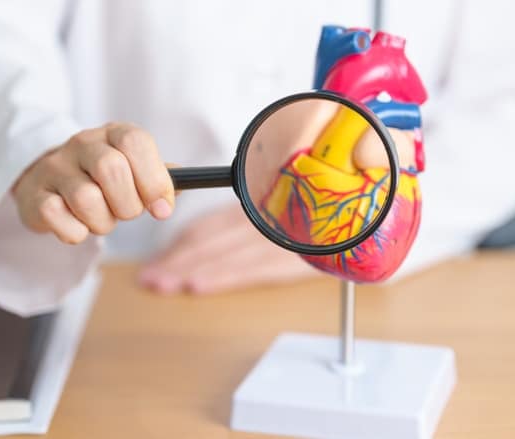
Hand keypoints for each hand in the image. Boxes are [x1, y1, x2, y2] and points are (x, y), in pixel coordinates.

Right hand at [13, 122, 174, 243]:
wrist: (49, 182)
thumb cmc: (102, 180)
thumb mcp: (134, 171)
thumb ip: (160, 178)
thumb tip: (179, 188)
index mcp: (113, 133)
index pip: (135, 142)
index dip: (153, 179)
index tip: (162, 209)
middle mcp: (82, 143)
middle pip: (111, 169)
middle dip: (127, 204)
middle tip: (126, 213)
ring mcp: (55, 167)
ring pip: (86, 199)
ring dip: (102, 222)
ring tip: (100, 218)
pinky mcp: (34, 195)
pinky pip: (59, 218)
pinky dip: (75, 232)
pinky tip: (76, 225)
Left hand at [138, 204, 320, 294]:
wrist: (365, 223)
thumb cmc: (324, 220)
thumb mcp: (283, 216)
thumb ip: (250, 226)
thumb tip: (208, 250)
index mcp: (256, 209)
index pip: (208, 226)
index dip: (180, 243)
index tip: (158, 260)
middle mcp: (261, 221)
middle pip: (208, 241)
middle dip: (175, 261)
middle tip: (149, 278)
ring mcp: (275, 240)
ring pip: (222, 256)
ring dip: (187, 271)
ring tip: (162, 285)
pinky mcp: (291, 260)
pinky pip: (249, 270)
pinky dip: (220, 277)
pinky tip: (196, 286)